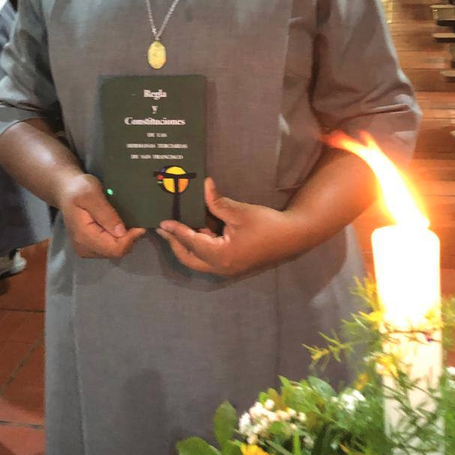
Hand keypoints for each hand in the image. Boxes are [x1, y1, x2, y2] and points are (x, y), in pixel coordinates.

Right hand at [58, 172, 144, 258]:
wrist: (66, 190)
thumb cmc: (78, 188)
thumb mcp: (92, 193)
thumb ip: (105, 213)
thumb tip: (121, 232)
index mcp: (84, 237)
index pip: (115, 249)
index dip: (131, 238)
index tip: (140, 223)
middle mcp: (84, 249)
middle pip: (116, 252)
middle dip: (129, 238)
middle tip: (136, 221)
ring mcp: (86, 250)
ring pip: (115, 252)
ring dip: (125, 239)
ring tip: (128, 222)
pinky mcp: (89, 248)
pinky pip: (110, 248)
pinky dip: (119, 239)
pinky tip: (119, 226)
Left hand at [156, 178, 298, 276]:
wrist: (292, 237)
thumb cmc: (266, 224)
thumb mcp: (240, 212)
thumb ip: (217, 202)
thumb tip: (204, 185)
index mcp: (220, 256)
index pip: (191, 242)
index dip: (176, 230)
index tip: (162, 221)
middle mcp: (219, 267)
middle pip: (189, 258)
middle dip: (175, 243)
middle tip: (164, 228)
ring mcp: (226, 268)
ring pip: (197, 260)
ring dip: (186, 246)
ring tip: (174, 229)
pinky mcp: (232, 264)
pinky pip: (207, 258)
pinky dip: (198, 247)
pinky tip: (195, 232)